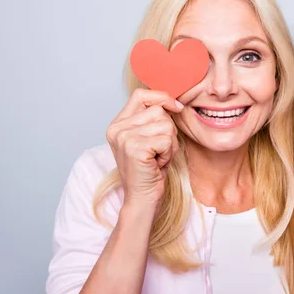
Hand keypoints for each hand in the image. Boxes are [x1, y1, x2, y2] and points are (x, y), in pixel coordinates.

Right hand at [106, 89, 182, 207]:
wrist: (142, 198)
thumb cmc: (150, 169)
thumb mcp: (149, 138)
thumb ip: (153, 119)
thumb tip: (174, 101)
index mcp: (118, 123)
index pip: (141, 94)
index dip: (162, 97)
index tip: (177, 108)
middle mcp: (117, 128)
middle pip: (158, 110)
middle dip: (168, 130)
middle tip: (159, 150)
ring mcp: (124, 138)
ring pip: (166, 125)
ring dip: (170, 143)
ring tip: (158, 157)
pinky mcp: (134, 148)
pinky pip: (167, 140)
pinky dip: (169, 153)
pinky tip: (157, 164)